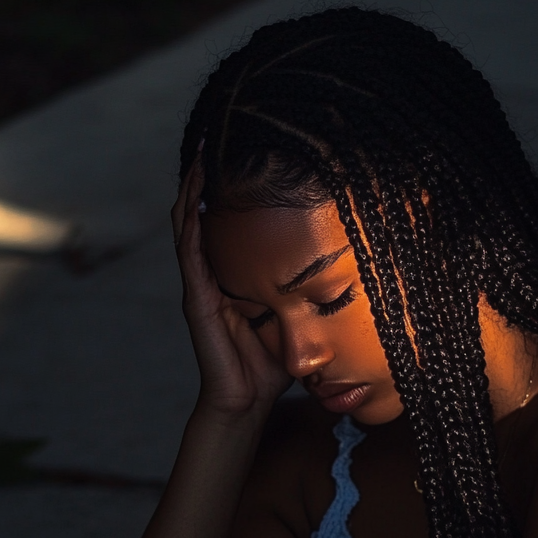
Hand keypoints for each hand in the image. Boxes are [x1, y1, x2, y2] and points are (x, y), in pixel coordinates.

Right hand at [171, 156, 292, 418]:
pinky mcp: (196, 299)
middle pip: (206, 214)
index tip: (251, 156)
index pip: (231, 225)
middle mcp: (213, 275)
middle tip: (220, 135)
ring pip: (190, 224)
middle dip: (211, 177)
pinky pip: (189, 250)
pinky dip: (190, 220)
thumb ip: (306, 295)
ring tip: (203, 151)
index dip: (234, 193)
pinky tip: (195, 193)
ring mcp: (200, 286)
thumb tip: (348, 271)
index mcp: (234, 278)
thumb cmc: (272, 366)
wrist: (247, 403)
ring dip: (194, 188)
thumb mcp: (295, 319)